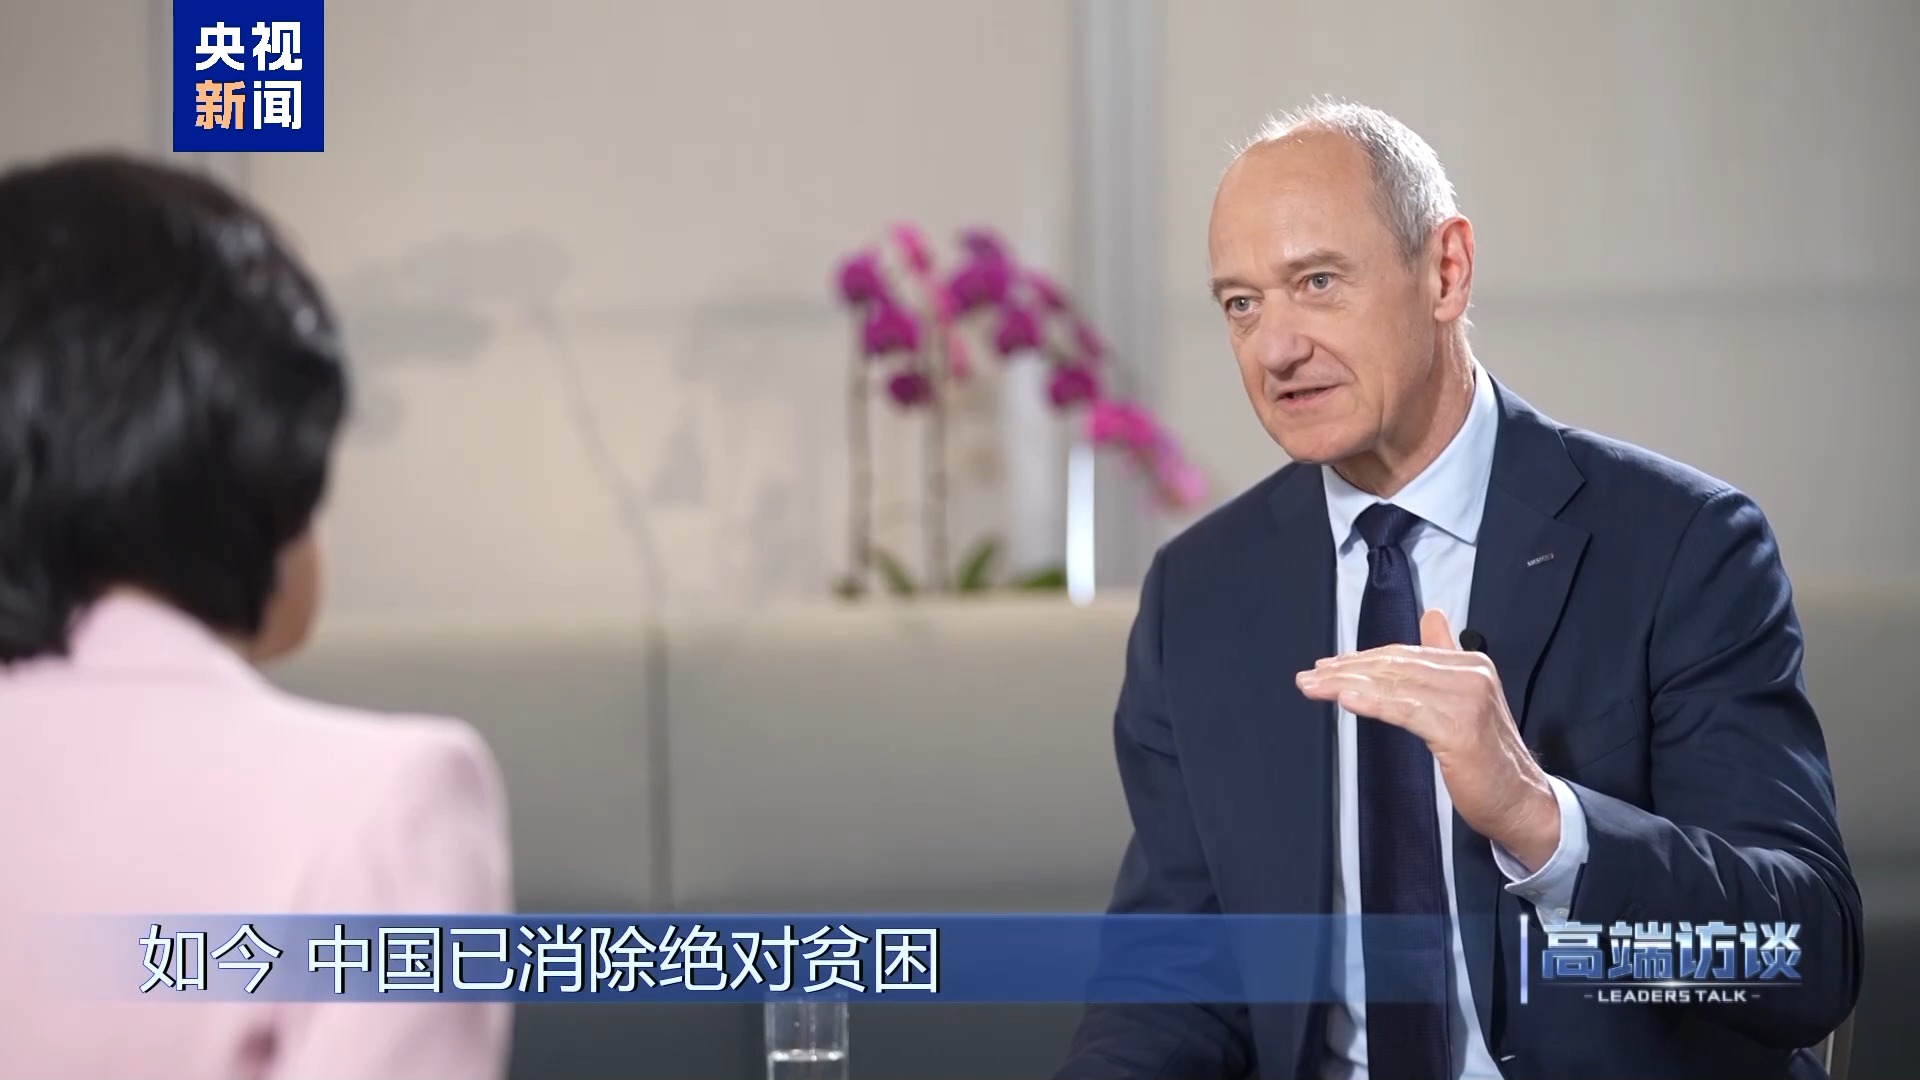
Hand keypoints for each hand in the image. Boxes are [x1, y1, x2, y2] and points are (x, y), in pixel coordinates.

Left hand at [1295, 609, 1560, 870]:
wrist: (1521, 802)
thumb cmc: (1488, 757)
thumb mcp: (1466, 699)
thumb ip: (1445, 657)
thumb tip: (1431, 617)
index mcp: (1470, 664)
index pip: (1403, 654)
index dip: (1361, 659)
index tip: (1326, 667)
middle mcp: (1471, 675)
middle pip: (1395, 666)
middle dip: (1346, 670)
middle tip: (1309, 677)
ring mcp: (1467, 700)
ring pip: (1395, 685)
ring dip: (1347, 684)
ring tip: (1315, 687)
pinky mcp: (1460, 729)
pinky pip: (1406, 711)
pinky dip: (1373, 702)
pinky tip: (1346, 699)